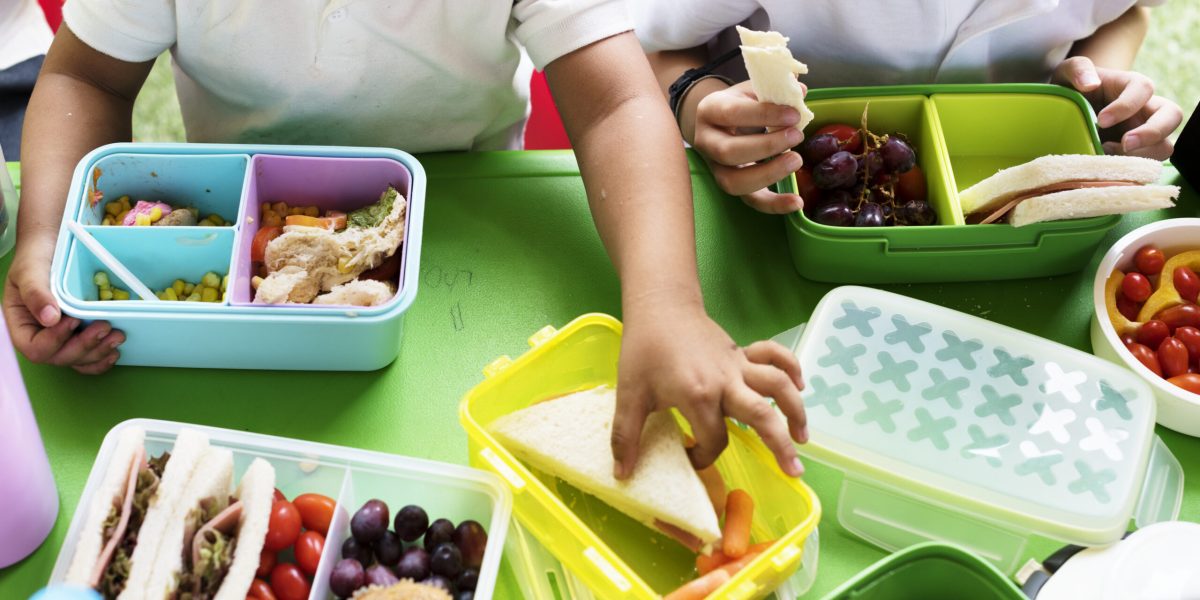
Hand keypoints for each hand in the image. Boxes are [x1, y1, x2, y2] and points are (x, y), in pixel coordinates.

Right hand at [3, 241, 122, 372]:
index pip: (34, 347)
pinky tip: (114, 351)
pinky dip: (101, 357)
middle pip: (58, 357)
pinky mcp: (78, 334)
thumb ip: (35, 292)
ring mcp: (61, 337)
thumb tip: (50, 319)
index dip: (55, 340)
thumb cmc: (36, 256)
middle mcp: (40, 335)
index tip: (74, 320)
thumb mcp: (30, 270)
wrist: (53, 246)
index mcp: (22, 324)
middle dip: (83, 347)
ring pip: (77, 359)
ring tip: (117, 336)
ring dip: (98, 353)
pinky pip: (87, 357)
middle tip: (105, 327)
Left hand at [611, 303, 807, 478]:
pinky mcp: (742, 352)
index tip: (692, 458)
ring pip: (778, 385)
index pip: (714, 439)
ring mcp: (737, 365)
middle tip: (794, 472)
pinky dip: (791, 368)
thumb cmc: (643, 349)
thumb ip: (626, 436)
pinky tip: (800, 386)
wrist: (660, 307)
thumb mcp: (629, 394)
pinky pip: (775, 357)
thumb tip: (622, 475)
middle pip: (763, 415)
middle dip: (780, 446)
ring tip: (803, 438)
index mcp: (698, 395)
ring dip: (796, 410)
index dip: (704, 456)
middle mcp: (725, 381)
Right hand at [693, 81, 806, 213]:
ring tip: (796, 160)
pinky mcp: (730, 185)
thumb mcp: (751, 90)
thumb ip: (773, 89)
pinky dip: (774, 205)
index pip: (732, 114)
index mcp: (710, 111)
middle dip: (766, 146)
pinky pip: (749, 201)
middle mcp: (706, 142)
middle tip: (797, 136)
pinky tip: (797, 202)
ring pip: (733, 182)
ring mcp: (715, 167)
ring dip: (768, 174)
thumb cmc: (740, 103)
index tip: (794, 114)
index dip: (764, 115)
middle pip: (728, 152)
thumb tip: (800, 90)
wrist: (720, 121)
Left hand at [1053, 56, 1182, 159]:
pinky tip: (1106, 167)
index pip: (1144, 89)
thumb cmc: (1072, 88)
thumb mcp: (1067, 72)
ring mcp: (1144, 133)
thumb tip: (1090, 83)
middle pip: (1172, 116)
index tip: (1101, 120)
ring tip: (1108, 156)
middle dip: (1152, 132)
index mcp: (1131, 85)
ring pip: (1165, 145)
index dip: (1126, 105)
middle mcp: (1145, 109)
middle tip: (1124, 144)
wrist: (1066, 111)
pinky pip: (1146, 165)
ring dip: (1142, 155)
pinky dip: (1131, 169)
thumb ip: (1078, 70)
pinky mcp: (1135, 154)